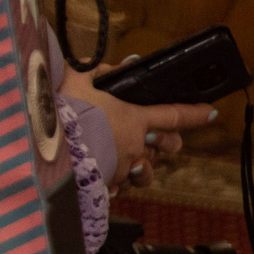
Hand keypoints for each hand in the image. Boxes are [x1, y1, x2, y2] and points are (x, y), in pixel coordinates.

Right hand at [61, 64, 214, 182]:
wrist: (42, 145)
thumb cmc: (62, 109)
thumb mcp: (77, 80)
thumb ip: (99, 71)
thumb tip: (120, 66)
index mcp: (135, 118)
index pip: (175, 115)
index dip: (196, 113)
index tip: (211, 112)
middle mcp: (135, 145)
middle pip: (168, 146)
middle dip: (169, 142)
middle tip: (158, 137)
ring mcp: (123, 167)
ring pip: (148, 172)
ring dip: (144, 166)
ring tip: (132, 160)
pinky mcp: (107, 185)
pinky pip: (122, 187)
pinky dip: (117, 182)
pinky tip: (104, 175)